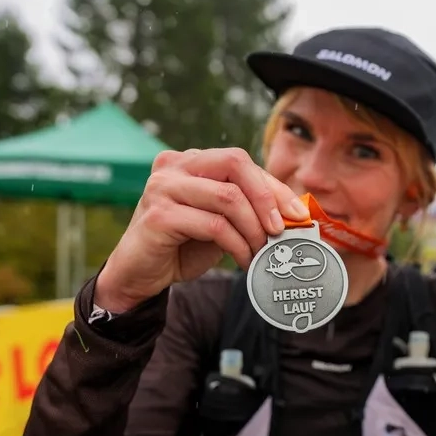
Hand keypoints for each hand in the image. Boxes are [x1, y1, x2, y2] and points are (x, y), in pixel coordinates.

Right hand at [95, 148, 306, 311]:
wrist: (139, 274)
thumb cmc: (182, 246)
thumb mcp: (221, 221)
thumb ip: (246, 209)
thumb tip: (293, 212)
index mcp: (190, 161)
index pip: (241, 161)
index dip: (273, 186)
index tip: (297, 213)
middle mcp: (174, 165)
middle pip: (235, 163)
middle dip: (266, 197)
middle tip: (279, 230)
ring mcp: (163, 187)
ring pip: (228, 197)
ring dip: (253, 229)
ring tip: (260, 251)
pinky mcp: (159, 216)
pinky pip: (215, 225)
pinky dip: (236, 245)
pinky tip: (242, 260)